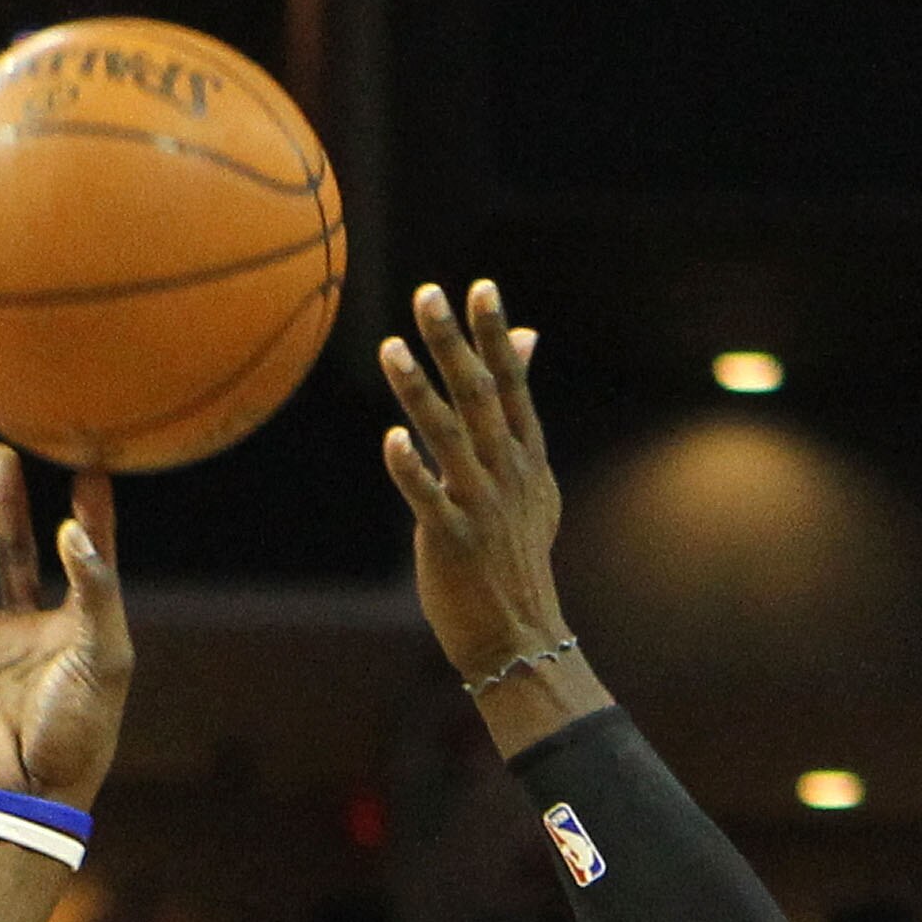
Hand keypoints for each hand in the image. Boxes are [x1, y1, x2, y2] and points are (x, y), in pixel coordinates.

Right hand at [0, 450, 132, 808]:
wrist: (33, 790)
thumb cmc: (81, 731)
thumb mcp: (106, 657)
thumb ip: (95, 590)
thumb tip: (69, 529)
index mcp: (74, 626)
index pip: (84, 556)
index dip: (88, 514)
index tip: (88, 463)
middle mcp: (27, 628)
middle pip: (17, 549)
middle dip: (7, 501)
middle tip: (0, 452)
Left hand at [379, 280, 573, 685]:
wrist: (518, 633)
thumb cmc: (515, 552)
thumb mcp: (530, 479)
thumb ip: (516, 410)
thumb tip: (526, 339)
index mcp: (526, 457)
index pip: (511, 385)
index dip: (495, 337)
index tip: (479, 288)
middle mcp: (507, 474)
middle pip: (478, 397)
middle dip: (453, 345)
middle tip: (427, 295)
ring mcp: (481, 506)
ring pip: (448, 439)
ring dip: (419, 393)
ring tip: (390, 349)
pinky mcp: (453, 541)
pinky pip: (429, 499)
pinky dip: (411, 469)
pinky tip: (392, 439)